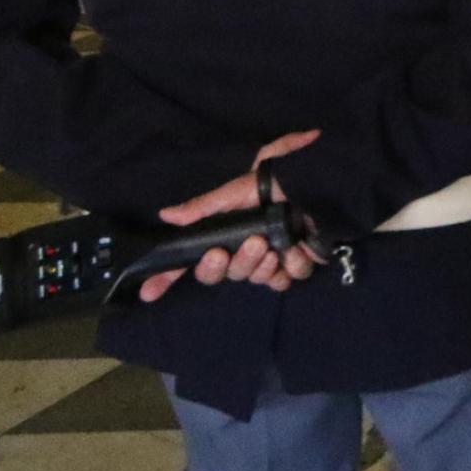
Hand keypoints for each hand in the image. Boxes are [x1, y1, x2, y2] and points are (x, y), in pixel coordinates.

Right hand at [136, 130, 323, 302]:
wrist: (324, 180)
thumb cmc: (281, 178)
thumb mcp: (240, 187)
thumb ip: (205, 207)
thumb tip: (166, 216)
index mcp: (227, 230)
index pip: (191, 258)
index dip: (168, 277)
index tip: (146, 293)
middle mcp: (244, 246)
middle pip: (223, 273)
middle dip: (234, 263)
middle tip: (253, 244)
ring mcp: (270, 257)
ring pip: (253, 279)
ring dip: (261, 264)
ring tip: (274, 244)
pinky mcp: (296, 264)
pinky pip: (284, 281)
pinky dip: (290, 267)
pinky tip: (296, 250)